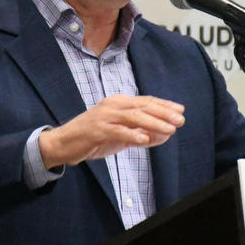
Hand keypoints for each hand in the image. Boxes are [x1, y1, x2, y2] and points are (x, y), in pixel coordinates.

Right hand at [38, 95, 184, 167]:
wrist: (63, 143)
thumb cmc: (93, 138)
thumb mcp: (120, 135)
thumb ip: (140, 133)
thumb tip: (162, 136)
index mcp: (118, 103)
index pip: (146, 101)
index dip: (164, 105)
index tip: (180, 110)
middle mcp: (112, 106)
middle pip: (143, 106)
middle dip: (164, 113)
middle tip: (181, 120)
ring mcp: (104, 117)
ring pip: (134, 117)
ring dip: (154, 123)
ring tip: (170, 129)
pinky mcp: (97, 130)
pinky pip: (118, 131)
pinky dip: (133, 135)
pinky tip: (145, 140)